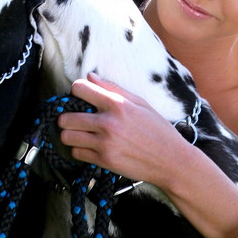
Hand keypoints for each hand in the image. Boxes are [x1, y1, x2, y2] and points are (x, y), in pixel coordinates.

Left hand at [58, 72, 183, 184]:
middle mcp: (108, 123)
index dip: (76, 91)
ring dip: (70, 135)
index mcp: (117, 104)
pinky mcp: (104, 160)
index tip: (80, 97)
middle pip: (66, 117)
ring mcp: (104, 143)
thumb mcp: (141, 103)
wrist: (171, 161)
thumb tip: (90, 77)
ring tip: (80, 134)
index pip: (79, 89)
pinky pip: (76, 153)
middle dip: (67, 117)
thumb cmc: (159, 130)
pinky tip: (89, 147)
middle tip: (74, 119)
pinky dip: (79, 150)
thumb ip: (113, 89)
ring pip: (67, 137)